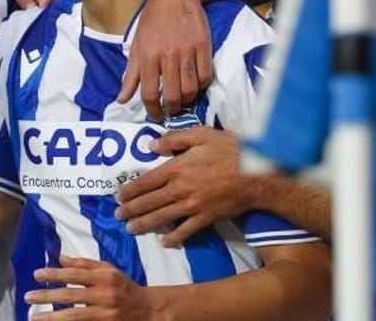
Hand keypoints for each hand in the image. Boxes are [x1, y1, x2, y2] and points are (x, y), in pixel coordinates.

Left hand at [24, 256, 156, 319]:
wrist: (148, 311)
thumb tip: (60, 258)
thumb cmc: (124, 287)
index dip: (54, 274)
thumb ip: (84, 264)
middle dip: (47, 297)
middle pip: (71, 296)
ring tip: (34, 317)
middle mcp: (105, 295)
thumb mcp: (108, 270)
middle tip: (28, 297)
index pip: (75, 275)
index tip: (36, 275)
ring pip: (74, 316)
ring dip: (52, 317)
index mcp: (105, 277)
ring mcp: (105, 314)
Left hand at [115, 128, 248, 244]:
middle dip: (130, 210)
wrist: (257, 174)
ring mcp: (192, 206)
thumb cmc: (230, 150)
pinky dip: (174, 237)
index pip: (145, 182)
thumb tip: (150, 146)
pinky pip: (186, 231)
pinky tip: (165, 242)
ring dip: (144, 224)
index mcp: (176, 168)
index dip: (129, 191)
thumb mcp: (201, 134)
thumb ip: (173, 139)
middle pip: (149, 202)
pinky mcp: (206, 218)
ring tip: (131, 229)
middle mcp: (180, 189)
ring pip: (162, 218)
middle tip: (118, 215)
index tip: (119, 196)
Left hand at [120, 0, 212, 119]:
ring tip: (184, 100)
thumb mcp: (136, 45)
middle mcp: (166, 55)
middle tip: (172, 110)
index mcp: (147, 56)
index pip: (149, 94)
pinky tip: (196, 84)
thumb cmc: (152, 21)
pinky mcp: (203, 46)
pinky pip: (205, 76)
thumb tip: (121, 100)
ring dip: (188, 100)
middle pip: (172, 95)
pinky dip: (201, 85)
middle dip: (172, 109)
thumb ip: (130, 74)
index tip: (156, 116)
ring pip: (190, 89)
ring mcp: (187, 51)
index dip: (153, 110)